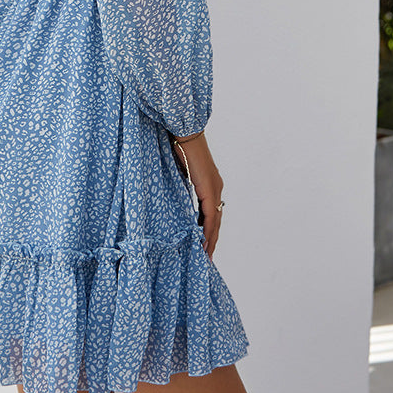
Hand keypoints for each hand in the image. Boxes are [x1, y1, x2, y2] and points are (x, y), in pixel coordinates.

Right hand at [172, 133, 223, 260]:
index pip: (212, 212)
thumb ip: (182, 187)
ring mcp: (215, 189)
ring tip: (205, 255)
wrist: (186, 136)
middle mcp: (217, 188)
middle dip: (211, 239)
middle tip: (206, 256)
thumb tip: (176, 198)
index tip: (203, 243)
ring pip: (215, 221)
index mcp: (211, 183)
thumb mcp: (181, 172)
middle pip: (216, 220)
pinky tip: (203, 243)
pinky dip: (207, 231)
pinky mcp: (209, 191)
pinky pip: (210, 217)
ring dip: (210, 239)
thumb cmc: (181, 149)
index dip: (208, 229)